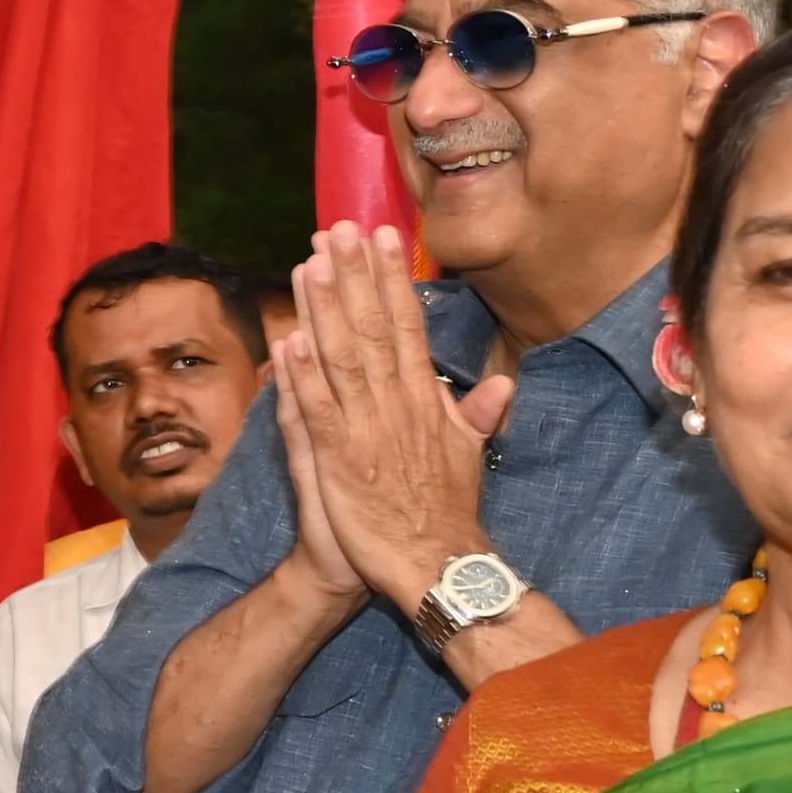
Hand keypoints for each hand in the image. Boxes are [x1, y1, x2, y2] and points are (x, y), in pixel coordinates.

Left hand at [280, 223, 514, 613]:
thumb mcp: (471, 457)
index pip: (408, 325)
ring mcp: (367, 429)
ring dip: (324, 309)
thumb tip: (500, 384)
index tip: (382, 237)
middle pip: (374, 327)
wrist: (436, 564)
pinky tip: (291, 340)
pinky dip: (303, 375)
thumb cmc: (447, 514)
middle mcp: (398, 404)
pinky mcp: (340, 459)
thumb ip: (476, 416)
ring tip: (309, 263)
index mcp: (426, 399)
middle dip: (354, 276)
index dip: (392, 280)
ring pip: (343, 357)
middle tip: (339, 228)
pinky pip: (317, 409)